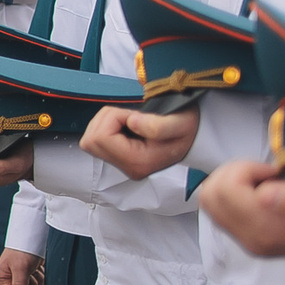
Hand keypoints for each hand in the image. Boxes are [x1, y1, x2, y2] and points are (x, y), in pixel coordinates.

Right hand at [0, 248, 44, 284]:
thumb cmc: (23, 249)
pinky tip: (38, 267)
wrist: (34, 236)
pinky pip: (39, 284)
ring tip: (34, 268)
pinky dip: (41, 277)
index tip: (28, 283)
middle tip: (31, 273)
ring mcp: (21, 277)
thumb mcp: (20, 268)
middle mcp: (10, 279)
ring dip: (39, 280)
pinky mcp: (30, 274)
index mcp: (2, 278)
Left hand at [80, 104, 199, 179]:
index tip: (135, 116)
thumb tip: (131, 122)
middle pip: (90, 140)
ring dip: (106, 122)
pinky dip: (107, 126)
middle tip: (130, 117)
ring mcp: (121, 165)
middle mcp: (126, 168)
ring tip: (131, 121)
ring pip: (90, 139)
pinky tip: (127, 126)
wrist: (194, 138)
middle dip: (106, 120)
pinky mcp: (119, 158)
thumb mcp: (180, 124)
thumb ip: (156, 126)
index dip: (114, 118)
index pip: (101, 138)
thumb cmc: (187, 130)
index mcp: (137, 162)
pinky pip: (97, 140)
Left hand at [193, 161, 284, 267]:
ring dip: (234, 180)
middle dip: (236, 172)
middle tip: (269, 172)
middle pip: (212, 194)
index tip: (276, 171)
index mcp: (267, 231)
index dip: (247, 169)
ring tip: (267, 180)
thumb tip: (264, 194)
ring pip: (212, 200)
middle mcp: (252, 240)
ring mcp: (248, 240)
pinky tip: (265, 189)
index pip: (224, 189)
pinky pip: (222, 207)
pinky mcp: (249, 236)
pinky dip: (236, 190)